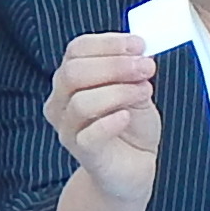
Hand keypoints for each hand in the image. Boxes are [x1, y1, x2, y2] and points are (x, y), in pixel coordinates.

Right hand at [49, 27, 166, 210]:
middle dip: (114, 65)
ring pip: (80, 102)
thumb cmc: (131, 124)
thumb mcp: (135, 89)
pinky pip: (88, 135)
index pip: (77, 50)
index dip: (108, 43)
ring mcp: (68, 129)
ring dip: (118, 91)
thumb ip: (133, 71)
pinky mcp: (83, 153)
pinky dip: (110, 122)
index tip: (140, 45)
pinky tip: (127, 117)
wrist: (132, 167)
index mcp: (71, 79)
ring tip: (146, 91)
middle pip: (73, 73)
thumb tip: (140, 52)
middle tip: (147, 67)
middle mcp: (61, 102)